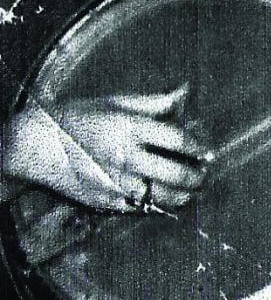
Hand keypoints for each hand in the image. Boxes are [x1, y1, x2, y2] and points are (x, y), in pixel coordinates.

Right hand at [10, 90, 205, 213]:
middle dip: (198, 175)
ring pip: (164, 196)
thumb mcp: (112, 103)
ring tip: (192, 190)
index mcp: (128, 128)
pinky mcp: (105, 201)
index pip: (178, 140)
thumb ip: (153, 102)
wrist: (32, 146)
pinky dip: (158, 204)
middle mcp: (124, 156)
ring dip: (185, 194)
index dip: (199, 147)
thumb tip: (185, 91)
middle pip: (177, 173)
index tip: (208, 151)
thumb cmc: (73, 118)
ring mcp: (114, 182)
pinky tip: (165, 198)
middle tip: (204, 173)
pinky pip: (142, 208)